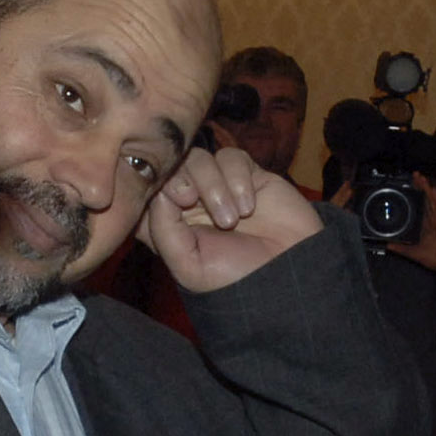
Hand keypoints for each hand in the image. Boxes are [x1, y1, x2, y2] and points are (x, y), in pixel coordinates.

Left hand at [137, 145, 323, 292]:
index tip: (169, 203)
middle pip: (170, 167)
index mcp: (169, 227)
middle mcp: (190, 204)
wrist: (291, 275)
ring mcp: (219, 187)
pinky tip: (249, 206)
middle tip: (191, 200)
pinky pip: (232, 157)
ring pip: (198, 158)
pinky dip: (238, 178)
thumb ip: (164, 229)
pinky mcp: (248, 176)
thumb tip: (158, 191)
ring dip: (212, 184)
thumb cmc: (236, 278)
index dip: (150, 188)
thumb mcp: (189, 265)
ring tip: (232, 219)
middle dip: (179, 178)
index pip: (145, 192)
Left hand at [386, 178, 435, 284]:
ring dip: (426, 188)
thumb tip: (388, 246)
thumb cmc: (433, 258)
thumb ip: (400, 248)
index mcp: (425, 225)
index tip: (409, 185)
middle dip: (420, 187)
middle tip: (415, 175)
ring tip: (421, 177)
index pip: (419, 205)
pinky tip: (432, 189)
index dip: (415, 195)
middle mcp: (431, 219)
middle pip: (425, 199)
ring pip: (431, 199)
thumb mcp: (412, 252)